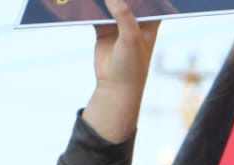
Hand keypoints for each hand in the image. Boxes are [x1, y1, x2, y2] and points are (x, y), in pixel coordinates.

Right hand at [82, 0, 159, 143]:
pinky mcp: (104, 27)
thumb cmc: (132, 65)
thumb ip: (123, 15)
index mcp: (151, 18)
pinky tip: (83, 0)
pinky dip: (90, 5)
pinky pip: (96, 11)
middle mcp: (136, 17)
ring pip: (110, 1)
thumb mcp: (131, 38)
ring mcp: (119, 21)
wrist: (116, 87)